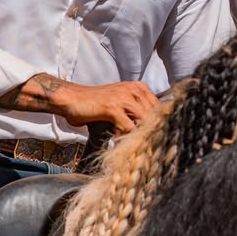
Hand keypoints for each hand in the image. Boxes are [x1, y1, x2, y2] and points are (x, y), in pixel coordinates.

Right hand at [0, 74, 158, 134]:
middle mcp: (133, 89)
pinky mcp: (112, 107)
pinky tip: (123, 144)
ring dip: (143, 135)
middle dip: (156, 131)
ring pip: (144, 120)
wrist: (71, 99)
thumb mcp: (118, 104)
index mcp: (137, 87)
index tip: (164, 139)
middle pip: (155, 114)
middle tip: (155, 147)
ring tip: (139, 148)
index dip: (163, 123)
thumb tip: (151, 129)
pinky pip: (128, 127)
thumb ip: (134, 112)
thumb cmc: (94, 104)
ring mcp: (123, 97)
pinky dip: (128, 138)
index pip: (160, 106)